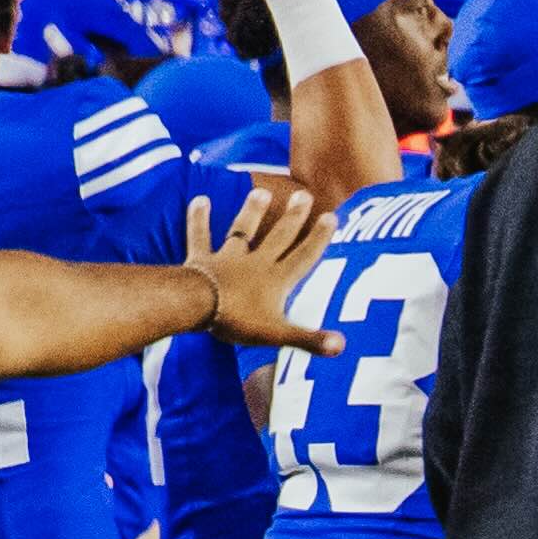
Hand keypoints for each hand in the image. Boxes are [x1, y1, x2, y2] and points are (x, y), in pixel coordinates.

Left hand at [187, 187, 340, 353]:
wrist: (196, 306)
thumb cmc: (236, 320)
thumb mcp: (277, 335)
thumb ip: (309, 340)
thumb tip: (342, 346)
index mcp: (277, 280)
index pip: (304, 256)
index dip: (319, 237)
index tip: (331, 216)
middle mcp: (256, 263)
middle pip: (279, 236)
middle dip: (294, 217)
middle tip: (305, 195)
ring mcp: (228, 258)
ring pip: (244, 230)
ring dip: (253, 211)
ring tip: (262, 192)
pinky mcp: (202, 259)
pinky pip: (200, 235)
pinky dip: (199, 218)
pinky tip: (200, 199)